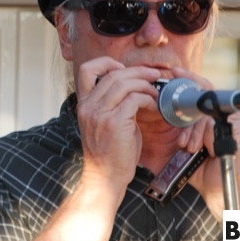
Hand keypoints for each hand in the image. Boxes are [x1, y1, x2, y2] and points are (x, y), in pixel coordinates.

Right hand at [75, 57, 160, 201]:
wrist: (105, 177)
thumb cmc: (109, 151)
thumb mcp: (103, 122)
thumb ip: (111, 102)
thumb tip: (133, 85)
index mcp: (83, 104)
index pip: (86, 70)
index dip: (106, 63)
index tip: (123, 68)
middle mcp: (88, 106)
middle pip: (113, 74)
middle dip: (138, 72)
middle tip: (154, 76)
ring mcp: (99, 114)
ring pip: (124, 83)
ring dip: (145, 85)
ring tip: (156, 92)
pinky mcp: (114, 123)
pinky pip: (135, 100)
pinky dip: (148, 99)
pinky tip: (154, 106)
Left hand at [171, 68, 239, 217]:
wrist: (216, 187)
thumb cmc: (197, 165)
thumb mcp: (181, 140)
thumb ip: (171, 124)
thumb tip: (148, 107)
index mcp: (214, 111)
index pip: (201, 85)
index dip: (187, 77)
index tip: (172, 73)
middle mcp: (227, 112)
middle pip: (202, 97)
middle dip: (186, 116)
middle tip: (179, 135)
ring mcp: (236, 119)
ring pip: (205, 114)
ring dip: (192, 132)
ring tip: (186, 147)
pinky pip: (213, 125)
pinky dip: (202, 137)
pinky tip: (197, 149)